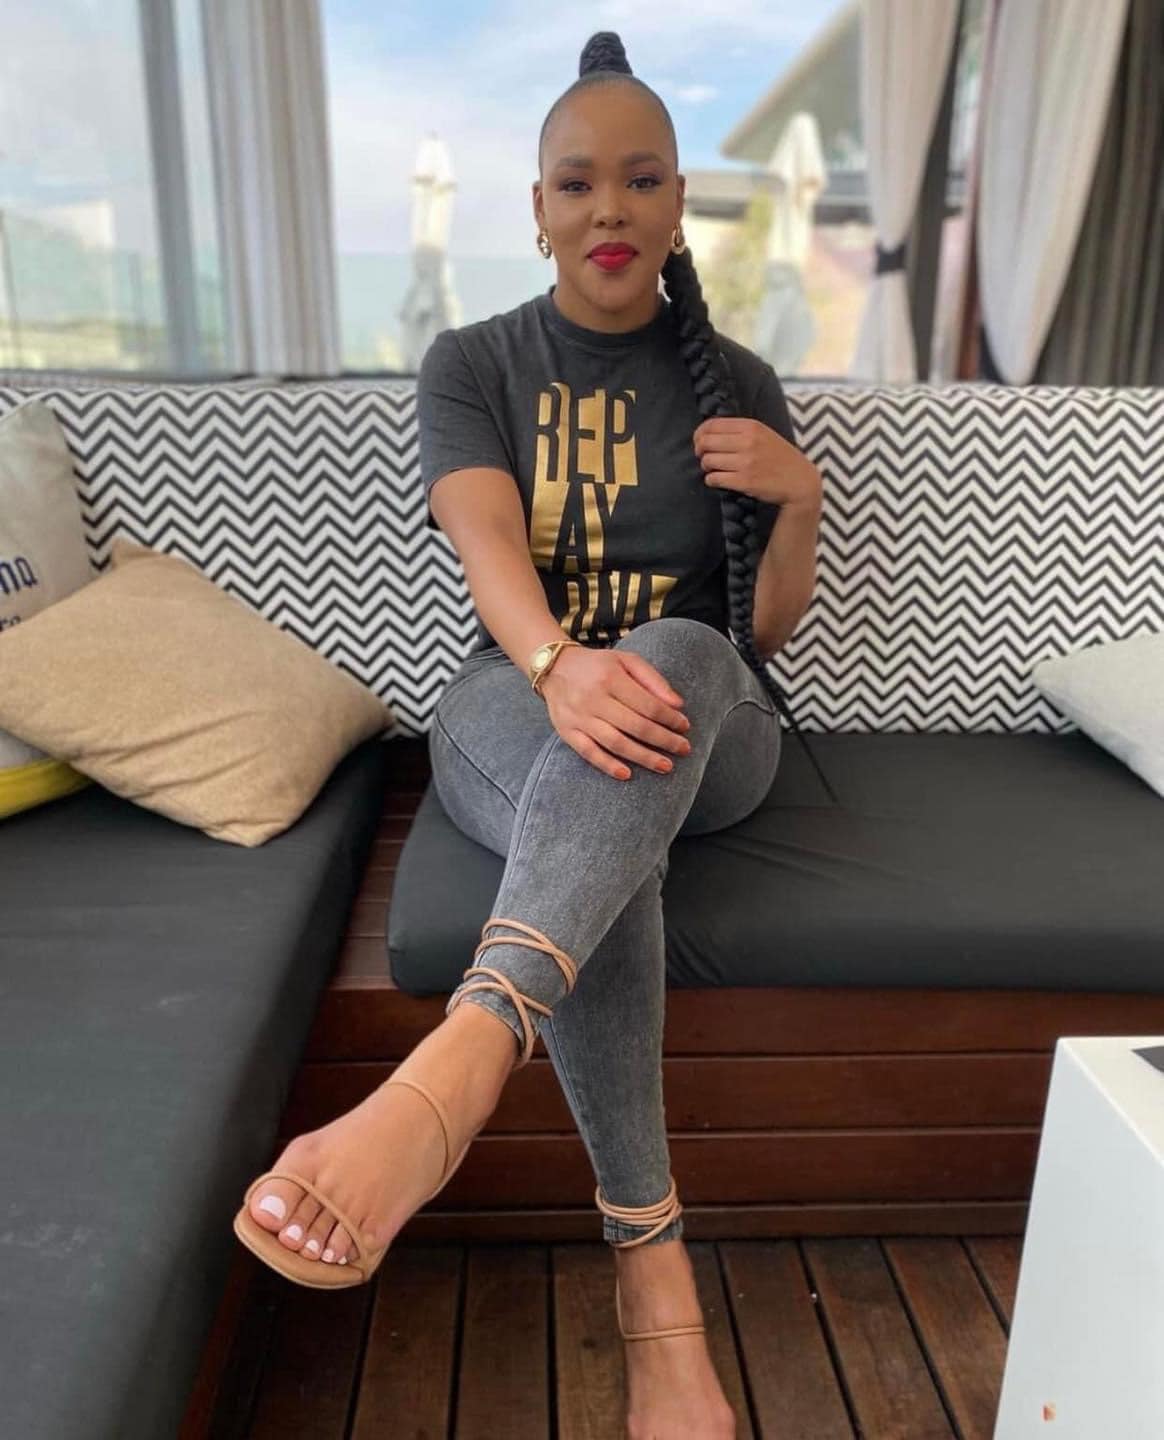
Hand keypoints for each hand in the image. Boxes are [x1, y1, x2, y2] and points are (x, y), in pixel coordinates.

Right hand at [539, 646, 692, 780]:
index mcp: (611, 677)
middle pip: (636, 726)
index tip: (685, 726)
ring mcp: (579, 717)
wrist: (554, 668)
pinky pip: (589, 752)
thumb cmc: (598, 666)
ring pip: (615, 742)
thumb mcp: (626, 661)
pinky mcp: (567, 731)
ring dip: (643, 757)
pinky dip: (608, 765)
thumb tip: (678, 705)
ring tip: (665, 766)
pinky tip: (627, 774)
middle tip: (684, 749)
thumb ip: (653, 680)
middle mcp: (594, 698)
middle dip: (664, 740)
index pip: (648, 704)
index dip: (670, 718)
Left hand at [693, 416, 820, 508]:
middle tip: (704, 457)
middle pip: (706, 442)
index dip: (699, 434)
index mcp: (751, 426)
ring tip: (713, 469)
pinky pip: (714, 478)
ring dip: (706, 467)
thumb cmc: (780, 458)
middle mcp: (748, 442)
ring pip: (707, 461)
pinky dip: (711, 480)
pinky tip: (717, 480)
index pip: (711, 425)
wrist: (799, 482)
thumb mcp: (764, 435)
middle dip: (700, 451)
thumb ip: (741, 431)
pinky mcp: (745, 481)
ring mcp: (746, 462)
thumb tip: (710, 432)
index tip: (699, 442)